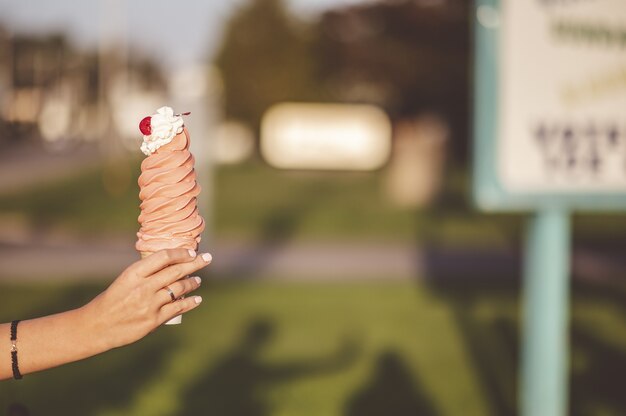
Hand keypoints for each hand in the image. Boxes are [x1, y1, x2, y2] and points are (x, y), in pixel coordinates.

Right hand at [83, 248, 211, 350]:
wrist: (97, 326)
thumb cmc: (112, 300)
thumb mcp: (125, 280)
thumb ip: (146, 273)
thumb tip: (171, 265)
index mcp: (134, 273)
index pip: (164, 257)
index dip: (181, 253)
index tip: (191, 252)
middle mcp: (143, 287)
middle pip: (176, 271)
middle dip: (195, 264)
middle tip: (207, 259)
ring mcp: (150, 304)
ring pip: (180, 289)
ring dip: (192, 283)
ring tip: (198, 280)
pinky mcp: (153, 320)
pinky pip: (178, 308)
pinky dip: (190, 302)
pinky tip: (198, 299)